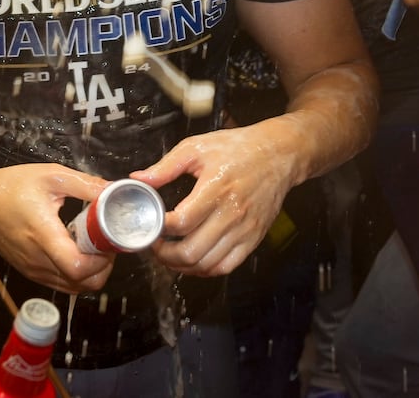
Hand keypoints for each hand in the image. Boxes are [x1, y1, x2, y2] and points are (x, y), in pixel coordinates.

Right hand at [0, 163, 112, 292]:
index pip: (77, 268)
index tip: (109, 242)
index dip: (101, 261)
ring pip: (73, 288)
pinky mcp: (30, 271)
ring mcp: (33, 270)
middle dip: (103, 268)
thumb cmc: (11, 186)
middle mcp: (38, 260)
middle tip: (107, 245)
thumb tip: (113, 189)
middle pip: (81, 284)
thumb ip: (85, 184)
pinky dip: (76, 275)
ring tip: (94, 247)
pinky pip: (60, 283)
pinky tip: (78, 251)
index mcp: (44, 236)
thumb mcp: (51, 175)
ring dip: (91, 273)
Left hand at [133, 124, 298, 276]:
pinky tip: (194, 259)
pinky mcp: (253, 238)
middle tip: (155, 244)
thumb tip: (139, 179)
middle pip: (191, 251)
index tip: (149, 224)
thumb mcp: (197, 147)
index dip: (158, 229)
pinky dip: (205, 270)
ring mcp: (244, 230)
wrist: (279, 154)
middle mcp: (231, 213)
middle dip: (164, 254)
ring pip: (206, 265)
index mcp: (215, 189)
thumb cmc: (239, 148)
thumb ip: (166, 167)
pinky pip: (226, 266)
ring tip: (169, 254)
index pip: (181, 222)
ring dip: (182, 266)